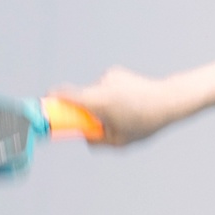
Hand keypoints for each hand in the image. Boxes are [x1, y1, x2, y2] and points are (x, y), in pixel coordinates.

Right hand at [57, 67, 181, 147]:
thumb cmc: (145, 122)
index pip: (63, 94)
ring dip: (100, 104)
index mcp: (97, 101)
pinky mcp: (115, 72)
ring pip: (94, 93)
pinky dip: (110, 96)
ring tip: (121, 113)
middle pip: (79, 98)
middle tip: (93, 123)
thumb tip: (84, 137)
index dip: (51, 102)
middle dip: (81, 111)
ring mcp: (108, 76)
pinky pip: (104, 87)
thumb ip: (97, 142)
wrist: (169, 100)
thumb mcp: (119, 141)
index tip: (45, 109)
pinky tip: (127, 102)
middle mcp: (100, 85)